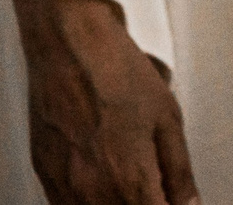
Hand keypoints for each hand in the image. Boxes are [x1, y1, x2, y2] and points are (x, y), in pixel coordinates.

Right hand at [14, 0, 197, 204]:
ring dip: (118, 204)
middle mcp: (89, 191)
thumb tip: (189, 204)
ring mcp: (61, 185)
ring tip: (136, 185)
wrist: (67, 45)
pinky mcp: (43, 173)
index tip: (177, 203)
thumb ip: (179, 170)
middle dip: (146, 204)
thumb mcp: (167, 118)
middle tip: (160, 191)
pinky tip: (106, 185)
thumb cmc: (117, 72)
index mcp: (127, 179)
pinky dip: (88, 202)